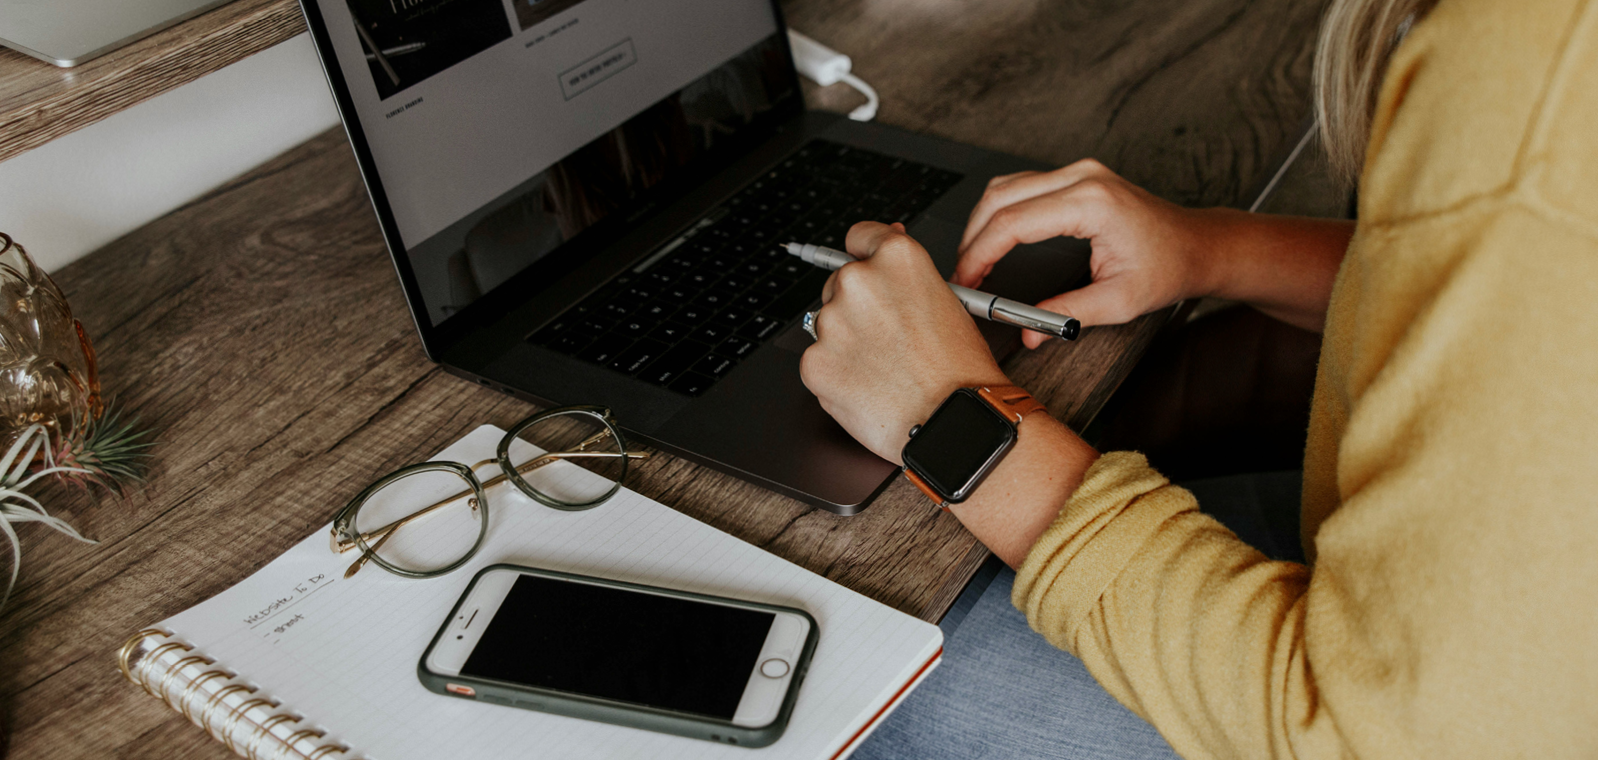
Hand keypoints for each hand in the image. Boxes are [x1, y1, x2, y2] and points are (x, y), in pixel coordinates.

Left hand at [799, 223, 1010, 463]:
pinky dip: (837, 374)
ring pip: (829, 325)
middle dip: (858, 308)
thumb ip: (906, 272)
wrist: (952, 421)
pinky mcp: (814, 361)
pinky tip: (869, 386)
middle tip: (889, 339)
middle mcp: (859, 281)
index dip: (866, 255)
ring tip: (885, 368)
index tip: (867, 268)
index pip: (860, 236)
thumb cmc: (960, 370)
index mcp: (896, 259)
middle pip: (840, 283)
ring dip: (847, 341)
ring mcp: (832, 322)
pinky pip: (819, 361)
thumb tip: (887, 240)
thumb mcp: (949, 302)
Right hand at [954, 159, 1217, 347]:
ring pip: (1006, 186)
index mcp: (1092, 203)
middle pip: (1000, 197)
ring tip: (974, 261)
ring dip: (982, 222)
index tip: (966, 281)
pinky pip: (1023, 185)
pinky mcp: (1076, 176)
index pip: (1013, 222)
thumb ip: (1068, 315)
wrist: (1197, 245)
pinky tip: (994, 239)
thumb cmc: (1168, 267)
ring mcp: (1079, 171)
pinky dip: (1000, 212)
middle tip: (963, 277)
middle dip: (972, 238)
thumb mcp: (1119, 301)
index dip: (979, 254)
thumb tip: (1028, 332)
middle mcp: (1082, 177)